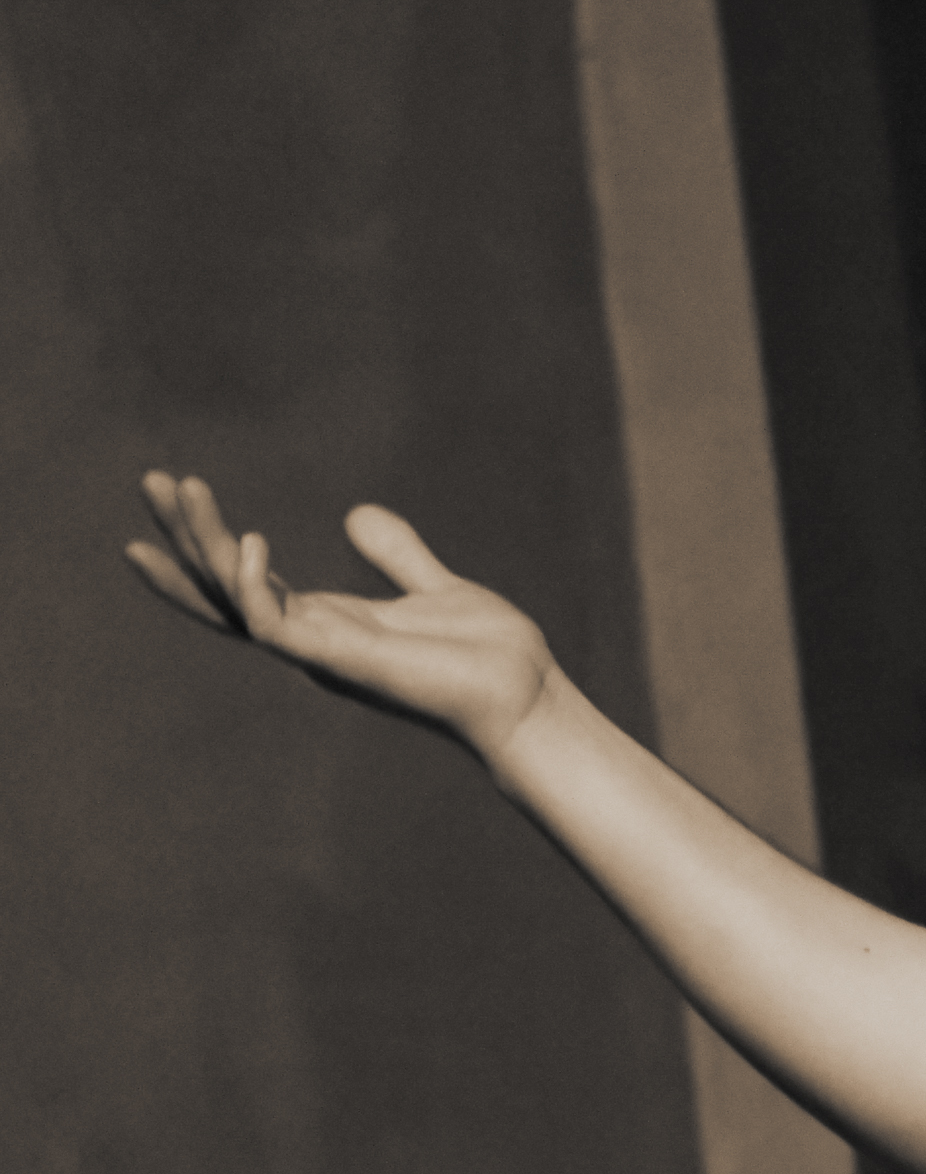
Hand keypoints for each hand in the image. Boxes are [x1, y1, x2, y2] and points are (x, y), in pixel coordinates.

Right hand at [126, 472, 560, 761]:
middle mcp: (312, 638)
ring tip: (185, 489)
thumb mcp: (435, 588)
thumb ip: (397, 554)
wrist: (526, 694)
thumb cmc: (486, 655)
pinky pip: (276, 626)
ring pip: (235, 597)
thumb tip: (358, 514)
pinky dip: (253, 586)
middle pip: (222, 586)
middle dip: (184, 535)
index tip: (170, 499)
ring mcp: (321, 651)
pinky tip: (248, 541)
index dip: (200, 547)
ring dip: (204, 545)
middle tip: (151, 478)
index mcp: (328, 621)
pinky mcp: (342, 660)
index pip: (242, 583)